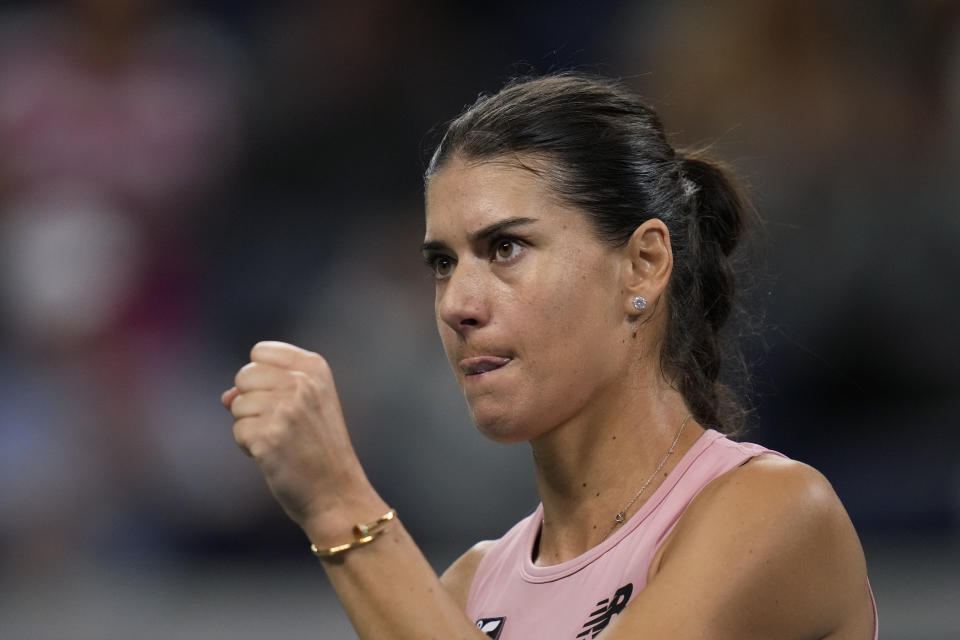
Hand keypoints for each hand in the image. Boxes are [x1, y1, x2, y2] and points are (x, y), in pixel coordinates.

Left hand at [222, 341, 377, 536]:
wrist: (337, 492)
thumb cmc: (319, 447)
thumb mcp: (309, 403)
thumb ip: (269, 387)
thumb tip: (226, 396)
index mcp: (315, 368)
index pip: (260, 352)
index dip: (261, 378)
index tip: (284, 399)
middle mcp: (301, 383)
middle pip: (244, 375)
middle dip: (252, 401)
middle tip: (281, 424)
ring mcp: (285, 409)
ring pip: (237, 404)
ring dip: (250, 426)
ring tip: (280, 441)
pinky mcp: (269, 437)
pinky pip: (238, 431)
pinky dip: (249, 447)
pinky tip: (273, 455)